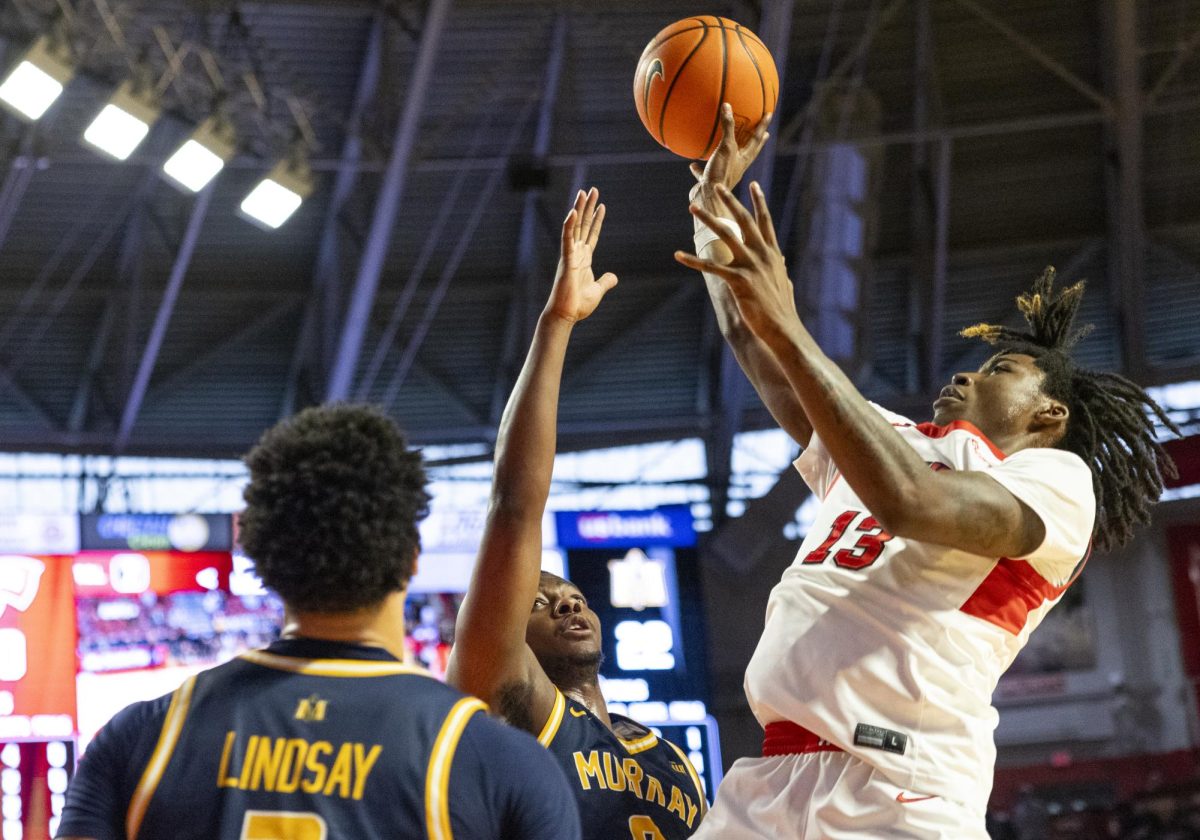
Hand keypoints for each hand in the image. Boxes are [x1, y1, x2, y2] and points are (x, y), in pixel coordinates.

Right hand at [546, 188, 617, 323]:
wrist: (566, 315)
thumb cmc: (578, 305)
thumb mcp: (597, 290)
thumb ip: (605, 281)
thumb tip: (614, 277)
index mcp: (584, 259)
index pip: (591, 234)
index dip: (597, 220)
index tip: (601, 206)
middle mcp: (576, 253)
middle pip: (583, 225)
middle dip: (588, 207)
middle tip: (593, 190)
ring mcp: (570, 255)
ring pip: (574, 226)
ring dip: (579, 209)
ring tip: (584, 192)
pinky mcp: (566, 260)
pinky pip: (567, 239)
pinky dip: (569, 225)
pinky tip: (573, 212)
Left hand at [675, 182, 799, 343]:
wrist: (782, 328)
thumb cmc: (781, 310)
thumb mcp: (784, 283)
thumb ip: (780, 269)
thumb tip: (781, 263)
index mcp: (772, 254)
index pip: (765, 222)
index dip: (759, 202)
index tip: (753, 185)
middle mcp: (762, 255)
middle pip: (744, 221)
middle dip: (730, 201)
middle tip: (718, 186)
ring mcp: (751, 266)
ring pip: (726, 235)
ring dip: (708, 219)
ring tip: (693, 207)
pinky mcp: (739, 281)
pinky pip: (711, 268)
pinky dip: (693, 261)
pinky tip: (678, 255)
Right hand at [691, 103, 771, 210]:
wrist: (709, 199)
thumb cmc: (721, 174)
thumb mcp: (726, 148)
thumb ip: (727, 128)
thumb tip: (727, 106)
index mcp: (744, 159)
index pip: (756, 139)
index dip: (762, 126)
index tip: (769, 114)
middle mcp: (737, 167)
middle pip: (748, 151)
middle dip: (754, 141)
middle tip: (763, 133)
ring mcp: (724, 175)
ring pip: (727, 161)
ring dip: (728, 154)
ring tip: (727, 145)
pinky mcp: (710, 182)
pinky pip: (706, 172)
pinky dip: (700, 168)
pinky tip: (693, 164)